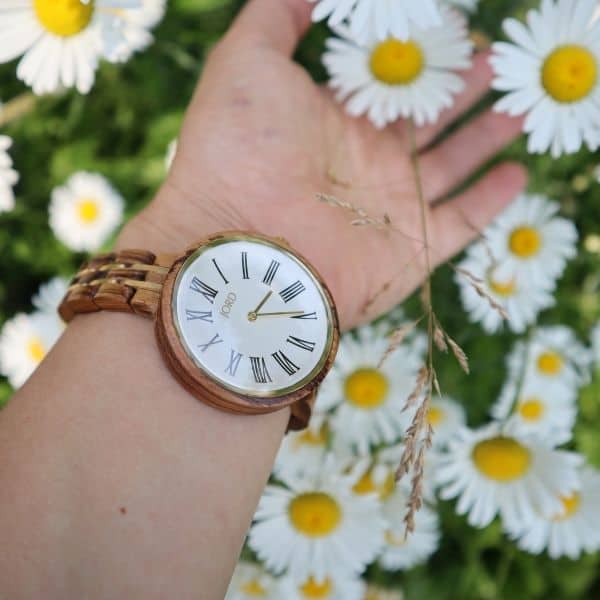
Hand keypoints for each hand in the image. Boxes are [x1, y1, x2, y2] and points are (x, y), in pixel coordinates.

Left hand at [119, 0, 525, 328]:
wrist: (239, 247)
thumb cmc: (238, 151)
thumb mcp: (248, 62)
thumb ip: (279, 16)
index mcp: (334, 121)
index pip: (387, 83)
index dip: (418, 55)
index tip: (452, 25)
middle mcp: (365, 164)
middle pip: (426, 120)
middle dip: (461, 89)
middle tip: (496, 60)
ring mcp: (390, 207)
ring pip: (452, 166)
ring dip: (486, 137)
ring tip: (518, 108)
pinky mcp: (411, 250)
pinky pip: (462, 223)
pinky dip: (491, 201)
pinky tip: (516, 173)